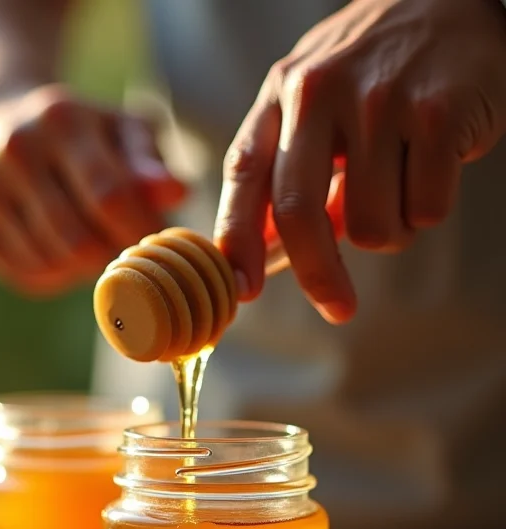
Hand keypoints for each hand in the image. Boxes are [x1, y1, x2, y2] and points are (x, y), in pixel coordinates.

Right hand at [0, 85, 185, 296]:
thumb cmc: (78, 136)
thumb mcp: (120, 131)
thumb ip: (150, 163)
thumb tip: (177, 193)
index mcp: (60, 121)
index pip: (111, 198)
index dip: (141, 232)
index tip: (157, 243)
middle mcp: (14, 152)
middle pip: (79, 244)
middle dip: (111, 255)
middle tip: (121, 244)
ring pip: (54, 266)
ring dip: (84, 268)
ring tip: (89, 240)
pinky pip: (29, 277)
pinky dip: (55, 274)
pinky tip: (57, 247)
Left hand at [215, 0, 505, 322]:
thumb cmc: (374, 72)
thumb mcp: (315, 107)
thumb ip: (288, 175)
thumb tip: (267, 259)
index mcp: (281, 95)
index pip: (244, 175)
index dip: (237, 239)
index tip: (241, 289)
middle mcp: (320, 93)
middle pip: (300, 215)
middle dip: (318, 276)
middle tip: (338, 308)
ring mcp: (381, 101)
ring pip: (370, 226)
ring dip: (388, 228)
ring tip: (399, 183)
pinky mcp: (439, 115)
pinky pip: (424, 211)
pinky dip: (428, 208)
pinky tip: (433, 166)